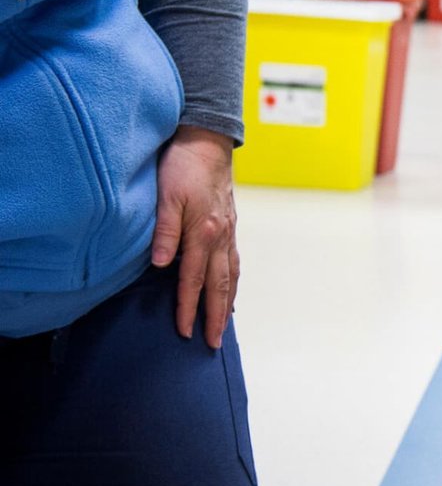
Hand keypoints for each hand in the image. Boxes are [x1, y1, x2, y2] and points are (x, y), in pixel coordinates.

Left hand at [151, 126, 239, 348]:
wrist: (207, 141)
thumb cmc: (182, 166)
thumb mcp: (166, 195)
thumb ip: (165, 231)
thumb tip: (163, 265)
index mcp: (204, 232)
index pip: (193, 279)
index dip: (187, 307)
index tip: (183, 331)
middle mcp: (221, 237)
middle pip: (219, 285)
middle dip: (214, 317)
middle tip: (213, 344)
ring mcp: (228, 233)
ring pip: (231, 276)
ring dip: (226, 303)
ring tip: (223, 325)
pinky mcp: (229, 227)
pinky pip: (235, 263)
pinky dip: (233, 283)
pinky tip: (229, 290)